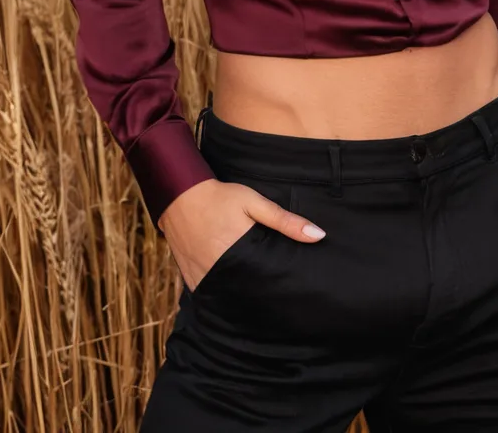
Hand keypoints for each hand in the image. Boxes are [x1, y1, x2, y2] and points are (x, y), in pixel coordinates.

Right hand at [158, 178, 326, 291]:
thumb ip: (285, 220)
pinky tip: (235, 296)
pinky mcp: (191, 280)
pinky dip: (223, 295)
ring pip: (229, 297)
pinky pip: (211, 295)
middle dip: (264, 297)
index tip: (294, 293)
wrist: (180, 195)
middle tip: (281, 301)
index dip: (280, 288)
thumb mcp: (254, 203)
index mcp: (238, 253)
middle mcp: (219, 271)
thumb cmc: (221, 198)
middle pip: (248, 293)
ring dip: (243, 299)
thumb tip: (318, 235)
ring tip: (261, 303)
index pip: (265, 281)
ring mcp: (203, 278)